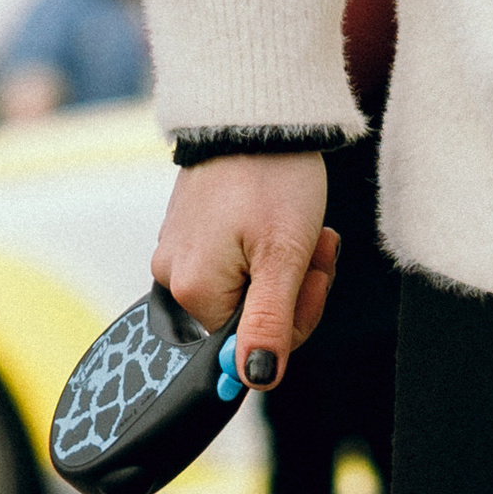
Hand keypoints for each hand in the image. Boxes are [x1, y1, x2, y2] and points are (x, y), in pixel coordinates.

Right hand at [151, 152, 338, 385]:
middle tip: (318, 249)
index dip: (294, 319)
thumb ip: (269, 326)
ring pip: (248, 292)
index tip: (315, 277)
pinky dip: (268, 252)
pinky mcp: (189, 235)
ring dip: (288, 270)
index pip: (250, 345)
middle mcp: (173, 278)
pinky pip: (235, 266)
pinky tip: (284, 226)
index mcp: (193, 291)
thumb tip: (256, 379)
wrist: (256, 113)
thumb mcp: (284, 258)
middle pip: (249, 320)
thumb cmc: (273, 178)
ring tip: (308, 231)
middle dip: (295, 292)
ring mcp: (179, 254)